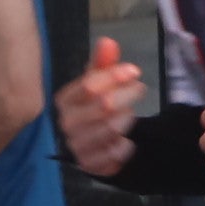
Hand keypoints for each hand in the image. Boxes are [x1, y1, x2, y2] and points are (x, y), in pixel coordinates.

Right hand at [55, 35, 144, 178]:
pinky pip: (116, 151)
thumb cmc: (95, 107)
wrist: (96, 144)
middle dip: (128, 95)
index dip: (115, 75)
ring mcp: (76, 145)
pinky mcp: (89, 164)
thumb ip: (103, 63)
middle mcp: (66, 122)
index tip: (134, 71)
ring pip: (112, 127)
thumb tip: (107, 41)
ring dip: (127, 118)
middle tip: (139, 90)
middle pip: (104, 105)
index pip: (89, 85)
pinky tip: (125, 140)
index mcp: (65, 99)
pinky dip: (126, 144)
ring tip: (129, 115)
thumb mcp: (99, 82)